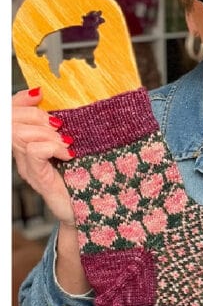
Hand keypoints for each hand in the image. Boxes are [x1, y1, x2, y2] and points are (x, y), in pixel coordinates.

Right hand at [12, 87, 75, 224]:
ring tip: (65, 143)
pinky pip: (35, 151)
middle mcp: (24, 154)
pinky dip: (52, 146)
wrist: (88, 211)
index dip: (21, 99)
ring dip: (46, 132)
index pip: (12, 113)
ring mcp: (29, 167)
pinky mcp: (39, 178)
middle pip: (11, 120)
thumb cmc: (83, 180)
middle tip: (60, 128)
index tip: (40, 94)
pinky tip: (68, 153)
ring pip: (21, 134)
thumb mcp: (74, 147)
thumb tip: (65, 107)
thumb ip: (64, 129)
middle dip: (36, 115)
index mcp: (29, 143)